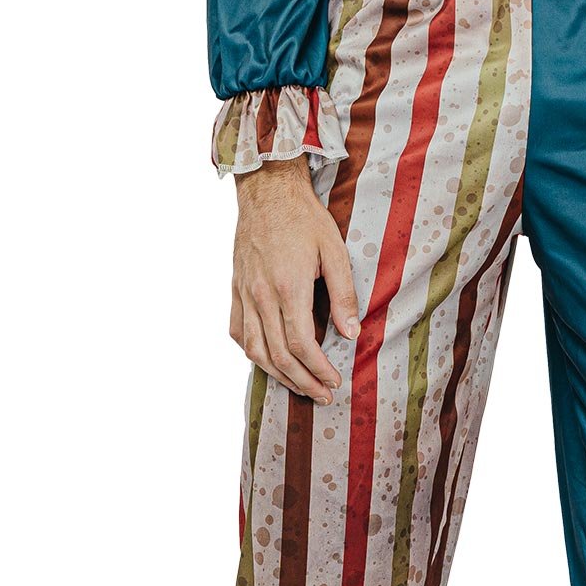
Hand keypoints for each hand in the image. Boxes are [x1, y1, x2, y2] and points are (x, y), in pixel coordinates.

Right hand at [229, 160, 361, 403]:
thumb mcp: (334, 250)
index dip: (318, 369)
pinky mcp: (235, 288)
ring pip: (254, 349)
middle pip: (277, 355)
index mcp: (288, 286)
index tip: (334, 382)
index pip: (300, 344)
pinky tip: (267, 360)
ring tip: (299, 387)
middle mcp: (261, 294)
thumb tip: (351, 333)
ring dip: (277, 375)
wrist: (267, 191)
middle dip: (302, 381)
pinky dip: (251, 352)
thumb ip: (343, 294)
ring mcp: (244, 293)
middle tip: (322, 395)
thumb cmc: (305, 218)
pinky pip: (237, 330)